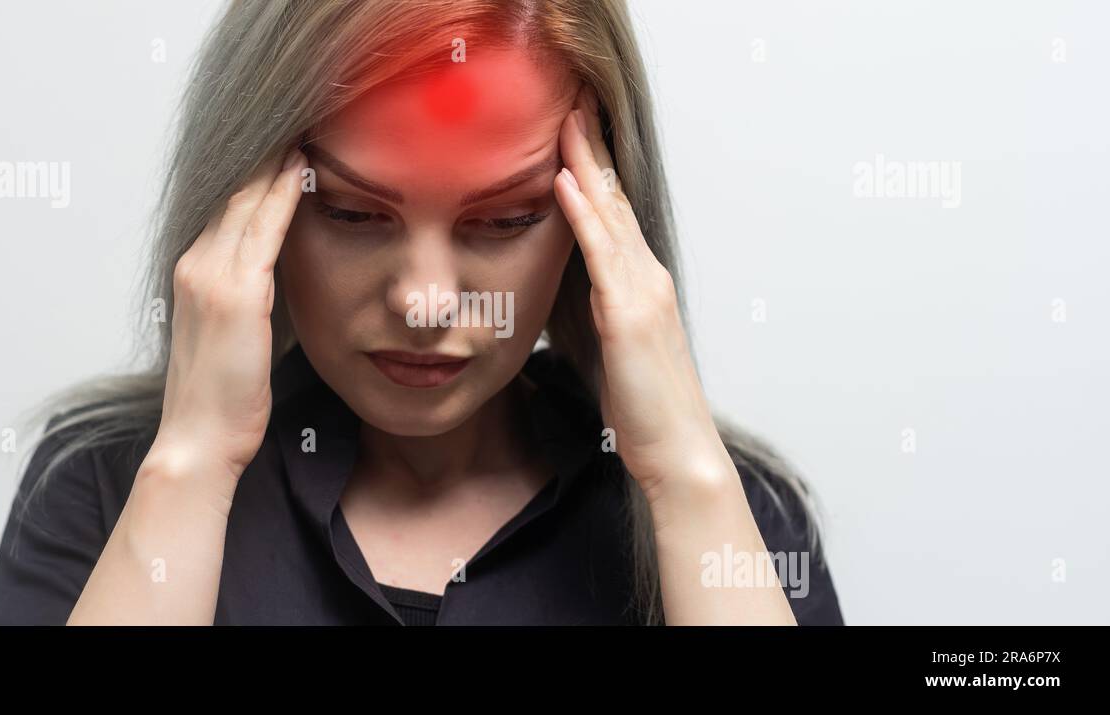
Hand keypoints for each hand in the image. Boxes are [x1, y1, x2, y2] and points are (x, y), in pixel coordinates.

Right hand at [151, 148, 307, 478]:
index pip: (227, 207)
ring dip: (275, 163)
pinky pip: (263, 228)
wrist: (198, 441)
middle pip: (234, 192)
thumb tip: (271, 285)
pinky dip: (283, 193)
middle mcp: (196, 264)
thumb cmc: (222, 401)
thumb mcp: (231, 339)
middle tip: (298, 119)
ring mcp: (211, 275)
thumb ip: (245, 302)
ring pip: (246, 200)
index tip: (283, 144)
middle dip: (265, 156)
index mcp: (193, 273)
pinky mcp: (236, 292)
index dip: (254, 174)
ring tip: (305, 128)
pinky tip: (303, 167)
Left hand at [552, 86, 737, 515]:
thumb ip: (600, 316)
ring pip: (610, 216)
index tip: (574, 132)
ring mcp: (642, 294)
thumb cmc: (646, 410)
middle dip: (592, 150)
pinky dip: (583, 216)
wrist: (679, 452)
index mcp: (642, 286)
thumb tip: (576, 298)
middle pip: (615, 201)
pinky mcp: (629, 316)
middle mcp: (647, 279)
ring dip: (585, 165)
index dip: (595, 172)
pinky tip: (565, 184)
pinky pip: (601, 255)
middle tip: (572, 103)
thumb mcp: (618, 351)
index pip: (614, 216)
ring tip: (564, 121)